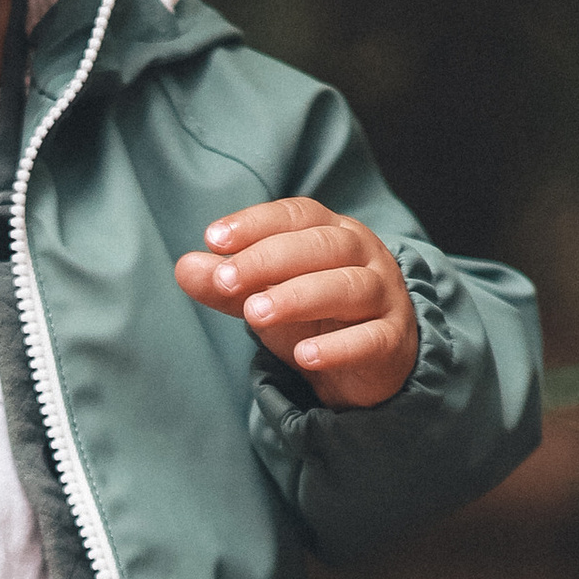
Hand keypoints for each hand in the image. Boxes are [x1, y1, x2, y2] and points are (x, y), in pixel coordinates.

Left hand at [174, 197, 419, 409]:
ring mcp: (384, 296)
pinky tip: (305, 357)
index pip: (297, 215)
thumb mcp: (265, 296)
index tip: (213, 239)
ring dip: (298, 297)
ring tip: (254, 315)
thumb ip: (227, 284)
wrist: (370, 363)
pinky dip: (338, 347)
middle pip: (322, 245)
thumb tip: (185, 267)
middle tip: (225, 280)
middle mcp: (364, 255)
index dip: (256, 223)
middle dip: (269, 259)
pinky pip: (370, 339)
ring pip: (348, 286)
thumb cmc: (316, 316)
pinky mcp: (393, 340)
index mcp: (332, 232)